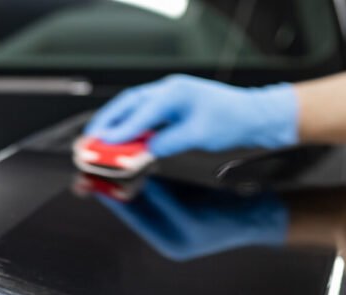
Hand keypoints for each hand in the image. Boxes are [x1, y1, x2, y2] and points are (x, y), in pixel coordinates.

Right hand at [84, 74, 298, 156]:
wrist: (254, 115)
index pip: (139, 114)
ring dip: (116, 124)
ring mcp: (171, 97)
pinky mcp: (174, 107)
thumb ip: (168, 143)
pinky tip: (124, 140)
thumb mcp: (199, 136)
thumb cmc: (233, 120)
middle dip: (107, 122)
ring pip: (134, 109)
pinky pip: (145, 116)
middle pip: (128, 105)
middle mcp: (170, 91)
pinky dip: (131, 127)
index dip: (119, 131)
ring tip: (100, 141)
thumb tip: (144, 152)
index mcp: (175, 92)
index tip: (102, 145)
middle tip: (90, 140)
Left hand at [88, 178, 288, 261]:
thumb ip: (166, 201)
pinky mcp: (179, 205)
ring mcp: (172, 219)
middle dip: (114, 187)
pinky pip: (155, 190)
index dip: (112, 197)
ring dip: (125, 179)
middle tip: (95, 168)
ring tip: (109, 162)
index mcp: (169, 242)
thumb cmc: (235, 219)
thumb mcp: (195, 213)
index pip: (131, 217)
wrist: (261, 216)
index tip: (97, 179)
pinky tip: (135, 162)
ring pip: (140, 197)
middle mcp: (166, 233)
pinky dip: (144, 176)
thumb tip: (139, 184)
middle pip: (131, 207)